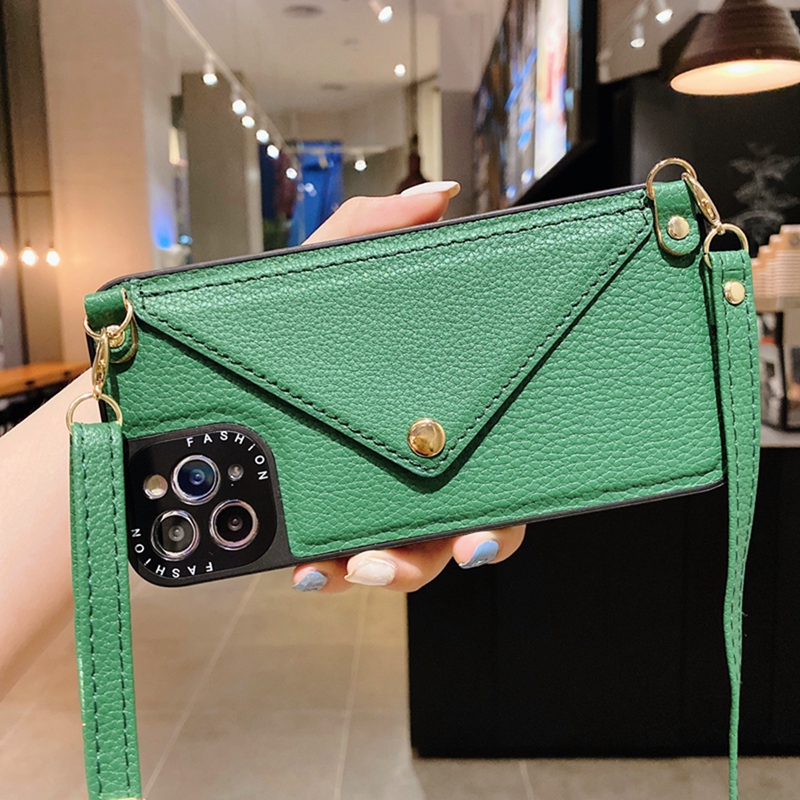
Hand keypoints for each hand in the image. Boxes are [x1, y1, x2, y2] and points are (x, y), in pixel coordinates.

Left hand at [293, 184, 525, 592]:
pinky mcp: (323, 512)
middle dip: (435, 556)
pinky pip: (339, 555)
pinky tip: (310, 568)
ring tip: (353, 566)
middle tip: (404, 555)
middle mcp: (413, 466)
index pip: (485, 475)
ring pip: (402, 554)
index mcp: (434, 418)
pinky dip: (329, 569)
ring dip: (389, 571)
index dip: (489, 516)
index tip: (475, 535)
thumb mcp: (328, 270)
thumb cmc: (291, 318)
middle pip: (452, 530)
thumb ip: (377, 229)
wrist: (221, 354)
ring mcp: (368, 493)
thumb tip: (441, 198)